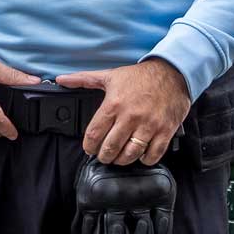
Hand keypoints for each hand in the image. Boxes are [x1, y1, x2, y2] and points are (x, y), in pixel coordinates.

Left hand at [56, 59, 190, 165]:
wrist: (172, 73)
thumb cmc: (140, 77)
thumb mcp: (109, 75)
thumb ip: (83, 79)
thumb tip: (61, 80)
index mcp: (114, 104)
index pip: (94, 134)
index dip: (88, 146)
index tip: (89, 149)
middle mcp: (131, 116)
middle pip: (110, 148)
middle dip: (104, 156)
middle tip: (103, 156)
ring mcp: (149, 125)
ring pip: (130, 154)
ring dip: (122, 160)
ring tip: (119, 157)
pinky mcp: (165, 131)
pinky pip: (153, 155)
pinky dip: (145, 160)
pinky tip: (140, 155)